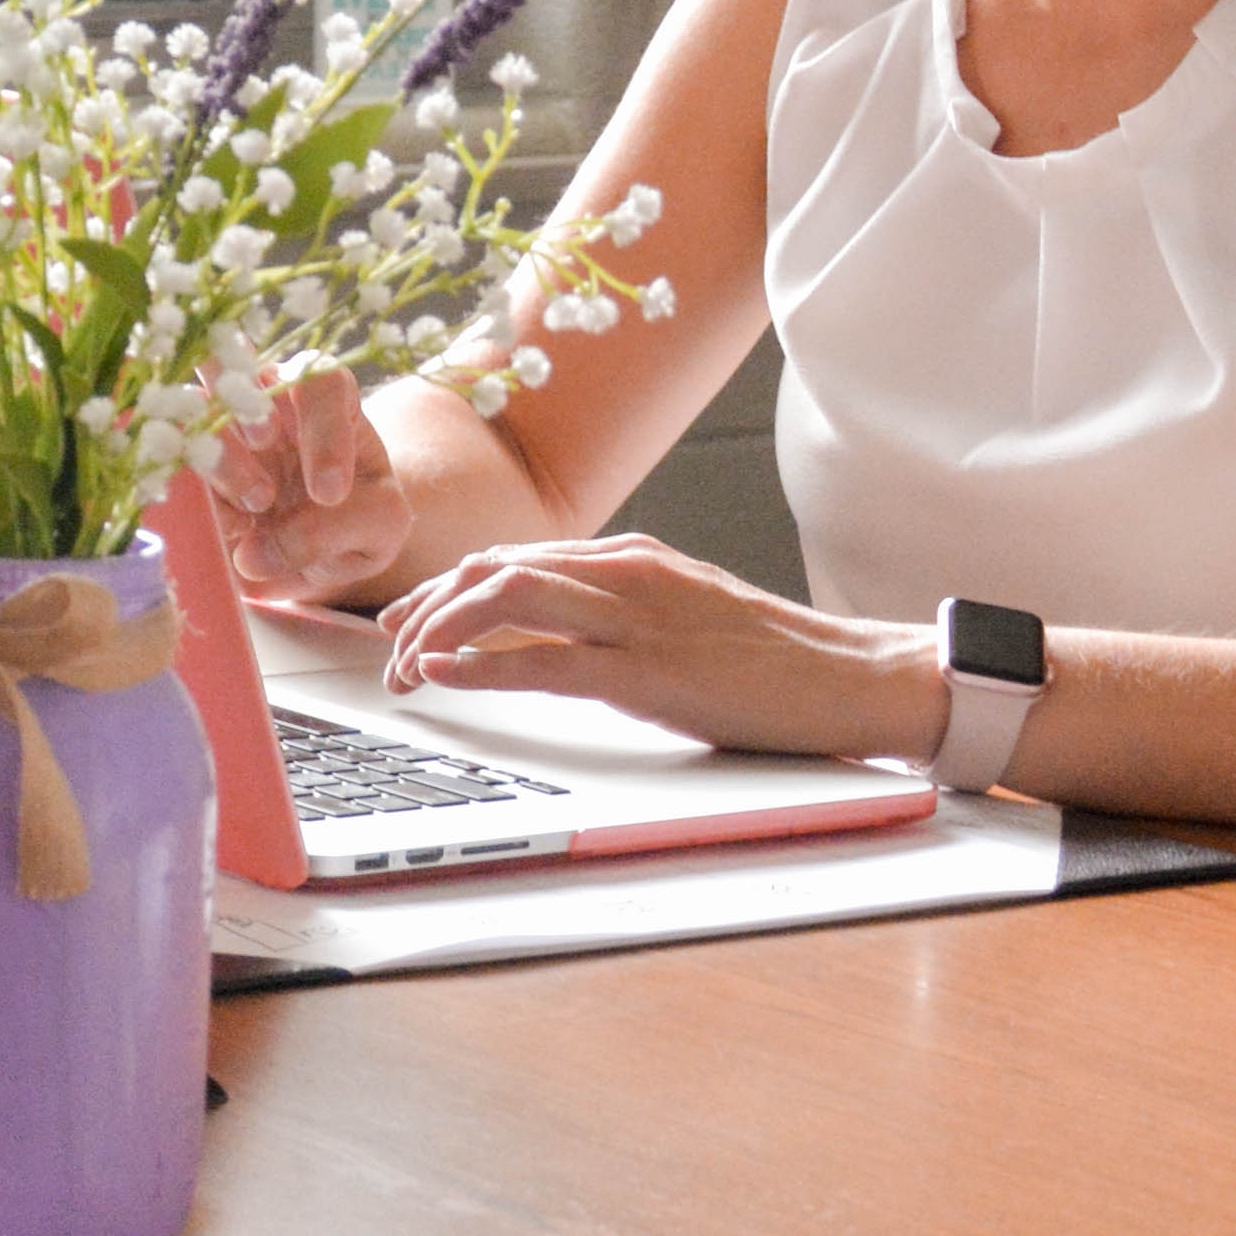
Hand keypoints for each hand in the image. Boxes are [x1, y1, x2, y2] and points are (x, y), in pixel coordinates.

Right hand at [199, 362, 406, 607]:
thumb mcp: (380, 526)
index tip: (329, 494)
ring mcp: (219, 429)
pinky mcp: (190, 467)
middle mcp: (266, 399)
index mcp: (326, 398)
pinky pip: (170, 469)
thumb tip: (257, 551)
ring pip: (192, 412)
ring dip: (220, 458)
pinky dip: (198, 502)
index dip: (322, 428)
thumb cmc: (360, 520)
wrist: (325, 552)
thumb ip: (336, 529)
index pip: (320, 382)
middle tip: (264, 448)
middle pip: (232, 359)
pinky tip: (236, 529)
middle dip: (241, 401)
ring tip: (258, 504)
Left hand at [370, 533, 940, 762]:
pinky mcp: (649, 673)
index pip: (508, 559)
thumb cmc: (767, 658)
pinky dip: (482, 667)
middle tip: (387, 652)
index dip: (443, 589)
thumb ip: (612, 615)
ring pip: (504, 600)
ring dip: (438, 633)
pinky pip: (546, 662)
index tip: (405, 620)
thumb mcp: (677, 616)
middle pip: (490, 570)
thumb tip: (539, 641)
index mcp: (628, 559)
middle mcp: (623, 573)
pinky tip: (443, 676)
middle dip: (425, 608)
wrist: (848, 675)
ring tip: (404, 670)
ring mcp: (635, 618)